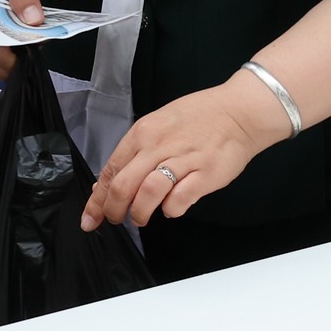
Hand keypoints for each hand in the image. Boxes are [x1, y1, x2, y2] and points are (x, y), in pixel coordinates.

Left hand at [81, 71, 282, 228]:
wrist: (240, 111)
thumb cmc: (200, 117)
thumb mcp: (159, 125)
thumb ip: (135, 153)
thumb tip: (107, 183)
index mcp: (144, 132)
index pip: (110, 171)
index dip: (97, 200)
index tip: (90, 219)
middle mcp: (158, 146)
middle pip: (122, 187)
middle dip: (113, 211)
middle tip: (117, 220)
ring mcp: (182, 160)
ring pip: (146, 195)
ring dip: (139, 214)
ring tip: (142, 218)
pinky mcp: (204, 175)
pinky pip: (178, 201)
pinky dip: (170, 210)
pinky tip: (172, 208)